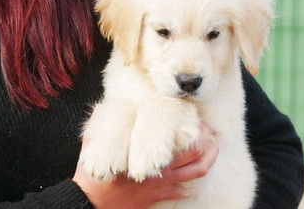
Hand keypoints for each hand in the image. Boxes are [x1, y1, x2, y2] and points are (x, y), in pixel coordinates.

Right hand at [72, 123, 218, 208]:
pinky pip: (182, 190)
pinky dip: (190, 182)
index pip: (176, 137)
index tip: (194, 116)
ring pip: (195, 171)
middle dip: (207, 140)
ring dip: (208, 158)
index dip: (190, 126)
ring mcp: (160, 184)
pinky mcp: (156, 197)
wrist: (91, 203)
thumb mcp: (92, 144)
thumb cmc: (92, 175)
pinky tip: (193, 175)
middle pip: (194, 153)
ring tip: (212, 147)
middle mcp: (158, 169)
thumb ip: (100, 122)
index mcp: (144, 153)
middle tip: (210, 131)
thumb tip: (104, 105)